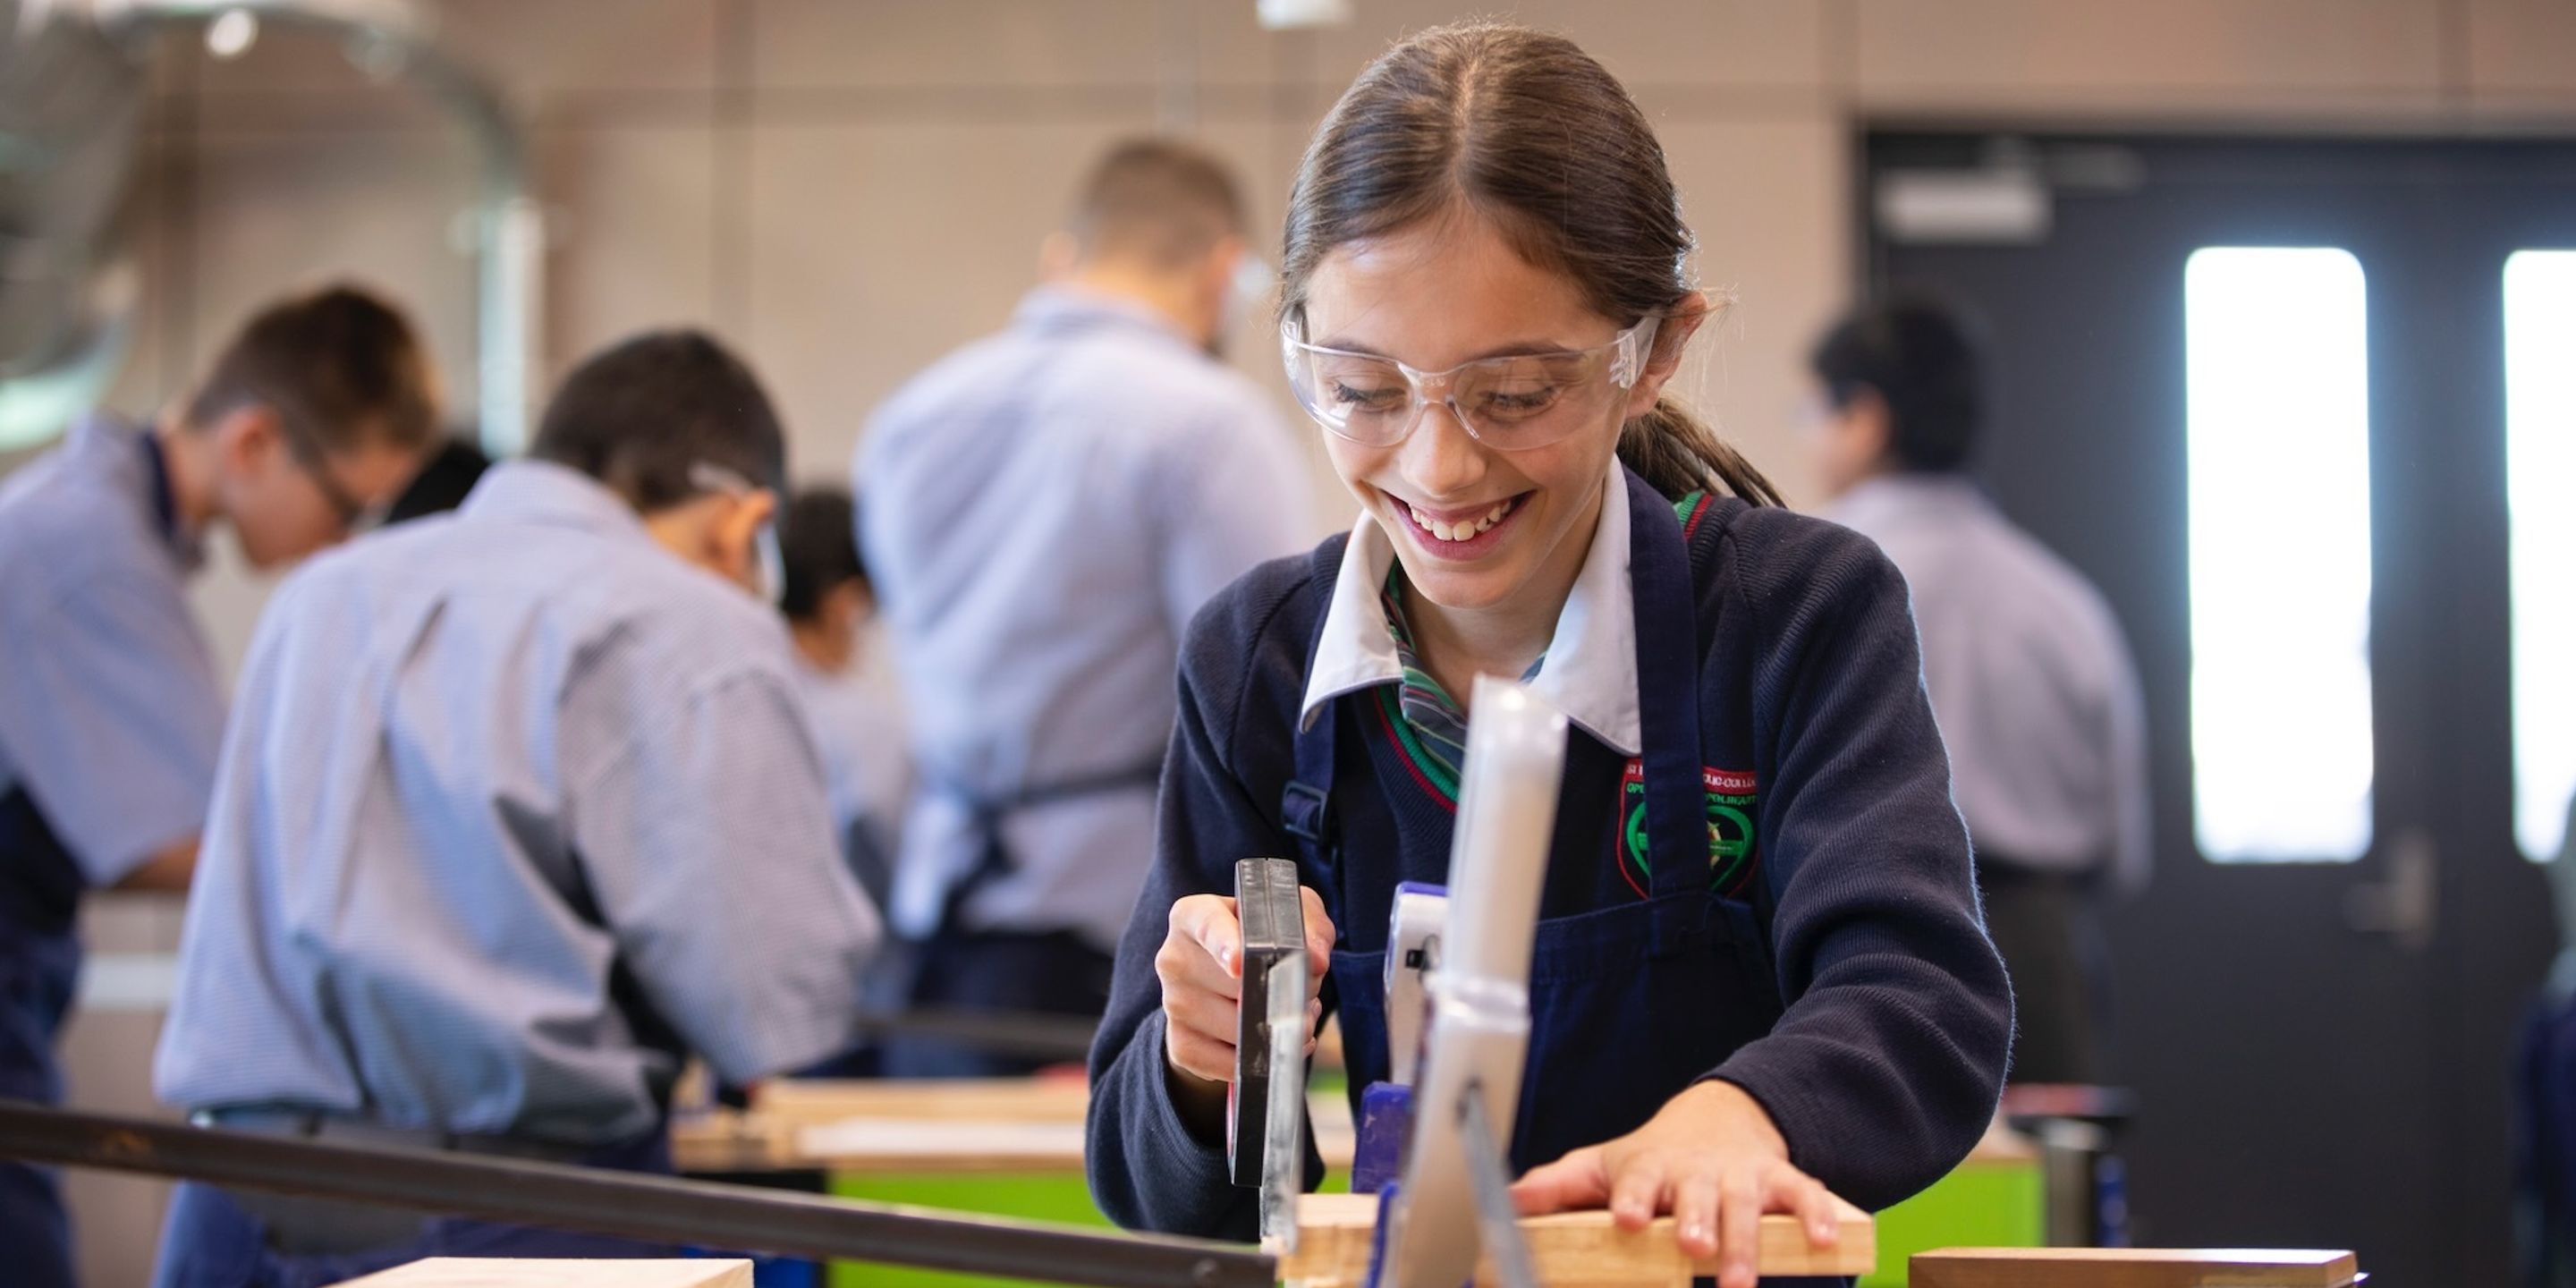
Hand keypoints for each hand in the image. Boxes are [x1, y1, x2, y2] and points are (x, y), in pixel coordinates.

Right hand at [1156, 887, 1334, 1096]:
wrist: (1230, 985)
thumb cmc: (1260, 944)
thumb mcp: (1290, 920)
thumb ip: (1310, 928)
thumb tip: (1316, 960)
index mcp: (1193, 915)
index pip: (1207, 926)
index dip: (1225, 945)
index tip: (1242, 965)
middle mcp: (1174, 957)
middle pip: (1234, 985)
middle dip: (1280, 993)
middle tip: (1303, 992)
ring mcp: (1172, 1004)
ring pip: (1236, 1028)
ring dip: (1275, 1029)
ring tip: (1289, 1014)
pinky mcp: (1180, 1044)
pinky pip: (1226, 1063)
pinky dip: (1259, 1060)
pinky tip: (1271, 1043)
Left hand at [1510, 1081, 1838, 1287]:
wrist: (1717, 1119)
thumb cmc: (1650, 1160)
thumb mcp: (1602, 1167)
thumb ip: (1557, 1187)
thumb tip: (1507, 1202)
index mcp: (1649, 1166)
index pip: (1638, 1178)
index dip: (1633, 1197)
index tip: (1628, 1218)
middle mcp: (1697, 1169)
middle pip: (1698, 1193)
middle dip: (1697, 1220)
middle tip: (1693, 1249)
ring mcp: (1741, 1174)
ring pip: (1746, 1204)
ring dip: (1745, 1240)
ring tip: (1739, 1279)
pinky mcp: (1780, 1181)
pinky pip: (1804, 1195)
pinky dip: (1817, 1216)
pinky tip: (1825, 1244)